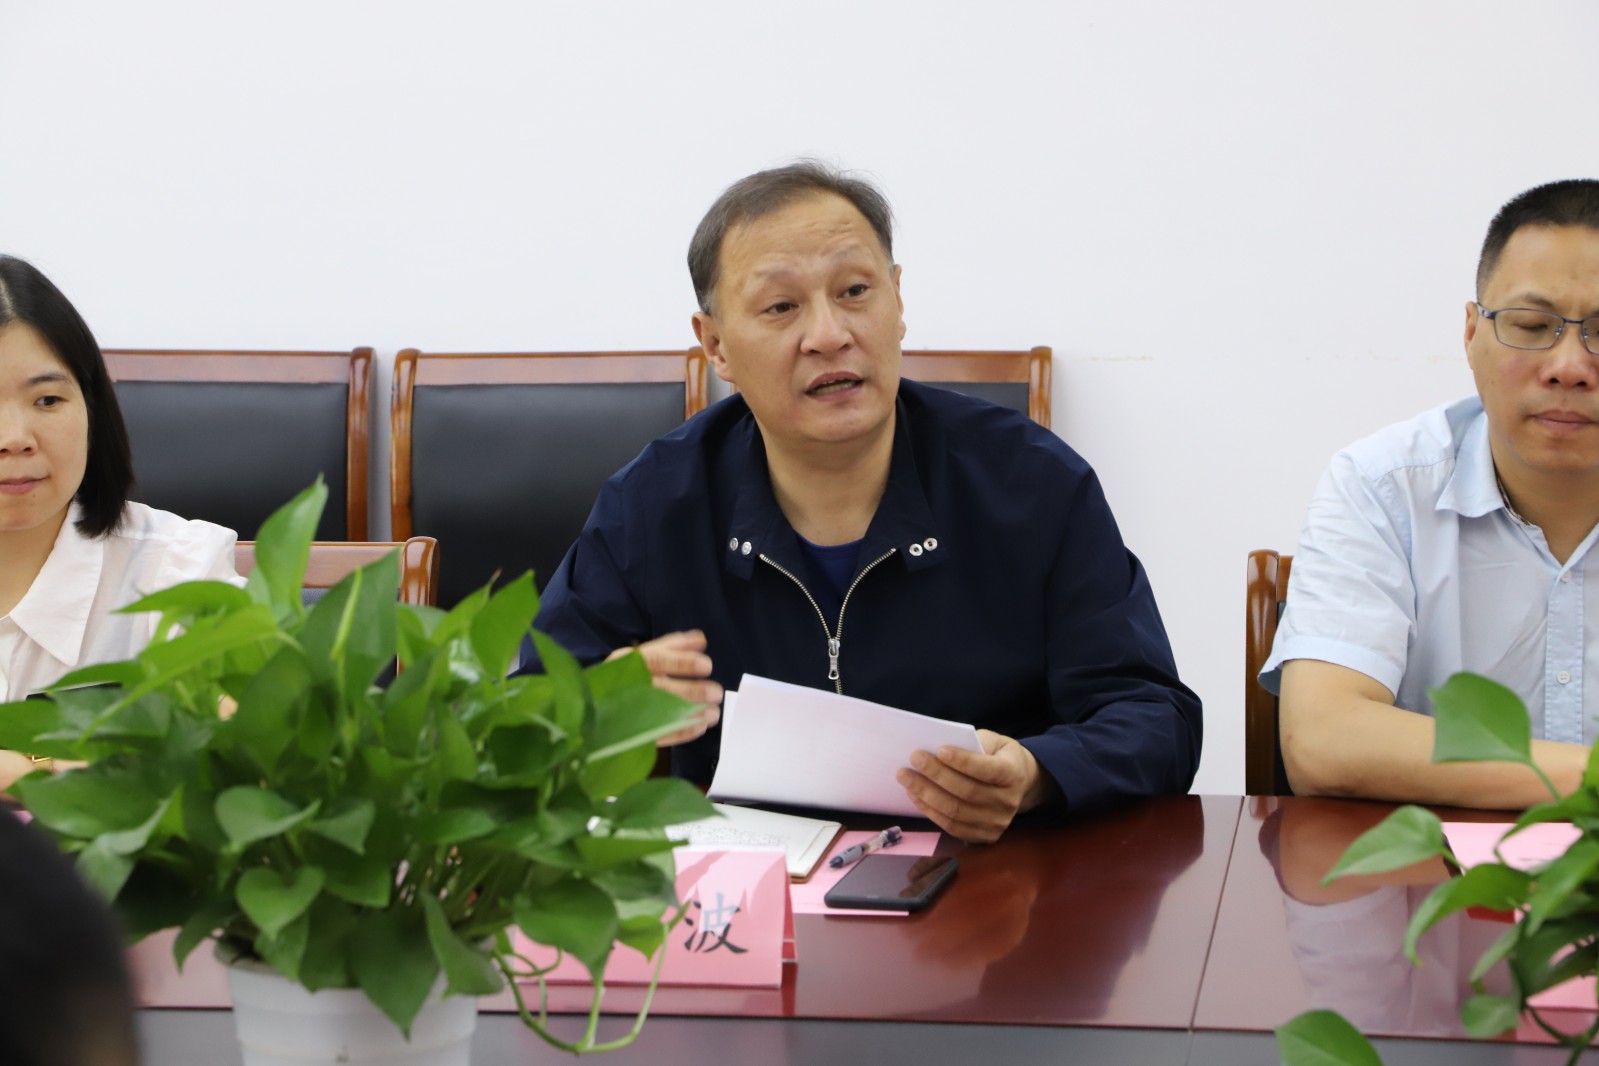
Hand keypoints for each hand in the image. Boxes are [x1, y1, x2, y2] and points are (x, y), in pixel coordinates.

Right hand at [608, 630, 722, 746]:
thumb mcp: (643, 655)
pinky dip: (681, 732)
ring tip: (713, 714)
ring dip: (690, 714)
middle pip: (659, 688)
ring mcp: (626, 713)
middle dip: (690, 691)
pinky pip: (658, 736)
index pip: (655, 660)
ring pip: (659, 714)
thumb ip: (672, 647)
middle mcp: (626, 687)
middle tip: (716, 692)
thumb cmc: (625, 676)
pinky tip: (700, 727)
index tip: (706, 666)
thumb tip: (700, 639)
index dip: (681, 662)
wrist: (591, 707)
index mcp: (627, 663)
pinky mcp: (631, 735)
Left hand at [896, 730, 1053, 843]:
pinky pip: (951, 826)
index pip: (987, 769)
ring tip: (905, 777)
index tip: (939, 750)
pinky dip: (930, 810)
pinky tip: (915, 795)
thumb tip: (939, 749)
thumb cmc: (998, 756)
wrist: (1019, 783)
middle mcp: (1008, 802)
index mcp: (1013, 774)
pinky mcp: (984, 837)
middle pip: (967, 791)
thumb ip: (974, 743)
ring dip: (926, 794)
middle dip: (936, 775)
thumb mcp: (994, 741)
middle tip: (914, 759)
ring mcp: (997, 823)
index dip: (962, 761)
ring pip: (955, 811)